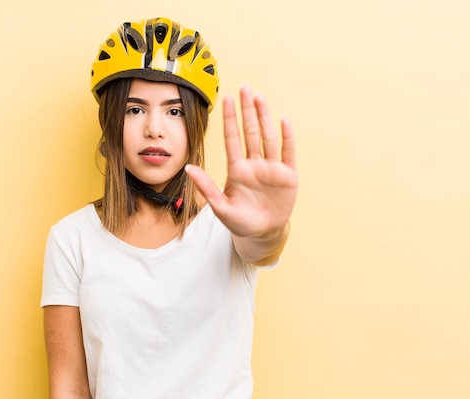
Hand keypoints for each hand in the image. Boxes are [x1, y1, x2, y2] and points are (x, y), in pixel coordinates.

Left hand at [186, 84, 297, 237]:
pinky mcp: (288, 175)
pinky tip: (284, 120)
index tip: (227, 99)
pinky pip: (287, 152)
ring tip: (260, 97)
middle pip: (250, 132)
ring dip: (264, 117)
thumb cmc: (240, 221)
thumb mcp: (220, 207)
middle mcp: (254, 164)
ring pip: (268, 137)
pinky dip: (287, 137)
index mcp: (237, 169)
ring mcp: (271, 168)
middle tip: (245, 87)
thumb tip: (188, 167)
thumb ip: (206, 187)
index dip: (230, 119)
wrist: (262, 233)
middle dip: (247, 110)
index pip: (232, 138)